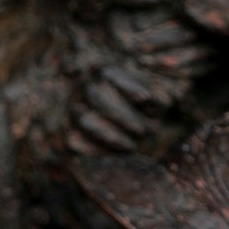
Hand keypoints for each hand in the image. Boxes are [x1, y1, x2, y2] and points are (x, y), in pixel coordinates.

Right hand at [66, 12, 206, 154]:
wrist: (129, 137)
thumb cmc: (148, 114)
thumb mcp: (158, 103)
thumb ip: (157, 99)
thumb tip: (146, 99)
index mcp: (105, 74)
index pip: (109, 74)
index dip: (126, 86)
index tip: (146, 99)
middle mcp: (85, 89)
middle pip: (95, 95)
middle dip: (122, 115)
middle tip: (144, 132)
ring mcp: (74, 112)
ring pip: (85, 120)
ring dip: (112, 135)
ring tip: (132, 145)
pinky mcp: (70, 136)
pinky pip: (76, 142)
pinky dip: (98, 150)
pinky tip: (116, 154)